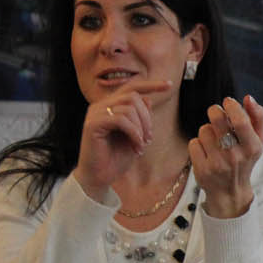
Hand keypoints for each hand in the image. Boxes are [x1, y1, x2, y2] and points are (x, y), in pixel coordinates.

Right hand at [73, 79, 172, 199]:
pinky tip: (137, 147)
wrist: (99, 177)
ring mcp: (95, 113)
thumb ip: (141, 118)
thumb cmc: (116, 158)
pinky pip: (121, 119)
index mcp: (110, 106)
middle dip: (147, 117)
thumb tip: (148, 99)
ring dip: (141, 128)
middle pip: (133, 96)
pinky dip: (134, 133)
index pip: (132, 88)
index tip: (169, 85)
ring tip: (142, 145)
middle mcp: (101, 106)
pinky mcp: (92, 124)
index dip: (151, 85)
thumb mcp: (136, 136)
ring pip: (128, 108)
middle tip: (149, 138)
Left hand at [190, 95, 262, 217]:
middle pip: (217, 120)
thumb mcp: (258, 141)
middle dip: (214, 111)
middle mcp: (235, 157)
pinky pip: (194, 143)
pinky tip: (206, 152)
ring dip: (207, 131)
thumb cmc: (244, 159)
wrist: (230, 192)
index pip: (240, 121)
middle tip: (216, 113)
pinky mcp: (202, 170)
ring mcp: (217, 164)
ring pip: (204, 130)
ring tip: (214, 141)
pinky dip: (198, 144)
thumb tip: (249, 98)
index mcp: (253, 147)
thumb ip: (258, 118)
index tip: (228, 102)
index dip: (232, 106)